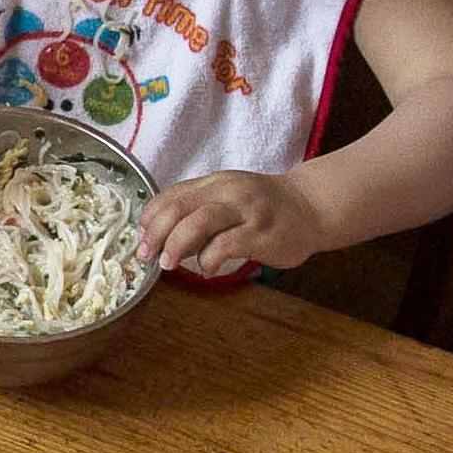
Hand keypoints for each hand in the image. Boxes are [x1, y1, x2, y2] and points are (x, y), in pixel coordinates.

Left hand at [140, 168, 331, 278]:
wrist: (312, 206)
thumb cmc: (265, 208)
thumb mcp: (228, 199)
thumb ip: (197, 213)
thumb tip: (160, 238)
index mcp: (214, 183)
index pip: (170, 196)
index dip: (149, 219)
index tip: (140, 240)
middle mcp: (228, 191)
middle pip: (178, 208)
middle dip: (155, 234)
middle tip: (146, 256)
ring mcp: (246, 211)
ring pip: (198, 222)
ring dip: (176, 245)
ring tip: (168, 263)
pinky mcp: (261, 233)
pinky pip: (226, 246)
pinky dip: (209, 260)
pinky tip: (208, 269)